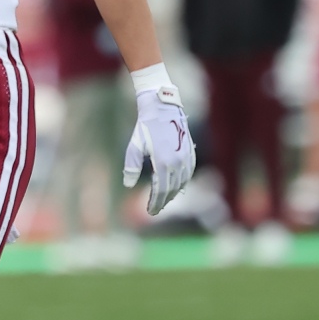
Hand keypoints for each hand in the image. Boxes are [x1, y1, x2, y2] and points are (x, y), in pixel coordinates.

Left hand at [122, 79, 195, 215]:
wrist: (163, 107)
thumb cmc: (145, 126)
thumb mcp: (134, 146)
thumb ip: (131, 167)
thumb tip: (128, 185)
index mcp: (163, 162)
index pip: (161, 190)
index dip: (155, 202)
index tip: (150, 211)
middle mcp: (178, 162)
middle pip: (172, 189)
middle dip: (164, 201)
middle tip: (155, 209)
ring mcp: (186, 157)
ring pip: (182, 182)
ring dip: (173, 193)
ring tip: (164, 200)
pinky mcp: (190, 152)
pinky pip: (189, 172)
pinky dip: (183, 182)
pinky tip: (177, 186)